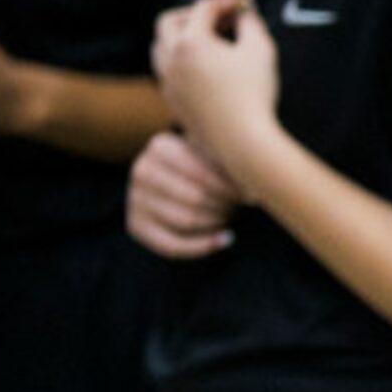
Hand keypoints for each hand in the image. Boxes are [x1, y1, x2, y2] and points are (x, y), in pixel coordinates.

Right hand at [126, 131, 241, 258]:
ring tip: (230, 215)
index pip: (203, 173)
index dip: (232, 189)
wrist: (175, 180)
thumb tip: (256, 192)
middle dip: (224, 205)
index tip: (252, 195)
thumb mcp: (214, 154)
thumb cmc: (205, 165)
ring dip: (217, 222)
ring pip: (186, 220)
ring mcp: (134, 199)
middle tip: (239, 206)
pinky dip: (203, 246)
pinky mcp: (135, 225)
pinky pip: (172, 245)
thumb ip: (230, 162)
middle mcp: (141, 170)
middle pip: (195, 197)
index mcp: (160, 146)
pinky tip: (226, 239)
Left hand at [154, 0, 281, 189]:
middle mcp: (172, 58)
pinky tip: (203, 68)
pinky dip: (180, 60)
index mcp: (191, 41)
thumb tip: (245, 15)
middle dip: (193, 14)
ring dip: (180, 36)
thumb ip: (252, 23)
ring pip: (161, 46)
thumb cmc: (253, 96)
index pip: (204, 7)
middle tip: (219, 19)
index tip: (244, 4)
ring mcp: (168, 81)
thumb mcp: (261, 49)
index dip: (226, 0)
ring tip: (207, 42)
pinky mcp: (172, 100)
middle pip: (169, 21)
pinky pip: (166, 70)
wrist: (241, 141)